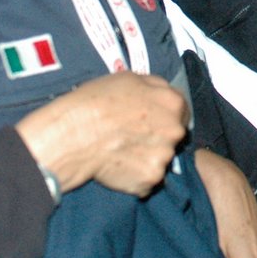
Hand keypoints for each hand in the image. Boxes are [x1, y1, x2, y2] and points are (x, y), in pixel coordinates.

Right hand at [14, 72, 187, 196]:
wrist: (75, 134)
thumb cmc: (97, 102)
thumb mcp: (128, 78)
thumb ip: (154, 86)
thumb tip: (162, 92)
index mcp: (173, 103)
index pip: (181, 110)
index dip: (163, 114)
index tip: (149, 120)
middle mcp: (175, 131)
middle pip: (172, 136)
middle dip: (157, 137)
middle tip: (130, 136)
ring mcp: (164, 157)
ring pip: (160, 159)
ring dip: (146, 157)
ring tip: (121, 151)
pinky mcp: (151, 179)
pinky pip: (147, 179)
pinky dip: (136, 176)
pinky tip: (118, 166)